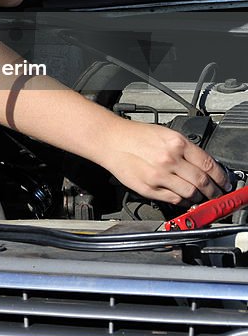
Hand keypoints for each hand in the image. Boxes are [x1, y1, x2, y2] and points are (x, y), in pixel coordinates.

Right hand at [101, 118, 230, 203]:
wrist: (111, 140)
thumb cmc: (135, 135)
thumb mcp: (165, 134)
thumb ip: (185, 150)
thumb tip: (205, 166)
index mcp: (176, 143)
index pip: (208, 164)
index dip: (221, 177)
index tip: (224, 182)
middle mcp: (170, 159)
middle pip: (203, 182)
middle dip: (214, 191)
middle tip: (217, 194)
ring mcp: (160, 175)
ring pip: (191, 193)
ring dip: (199, 198)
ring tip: (201, 198)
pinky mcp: (150, 188)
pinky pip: (174, 199)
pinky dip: (183, 201)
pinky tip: (185, 198)